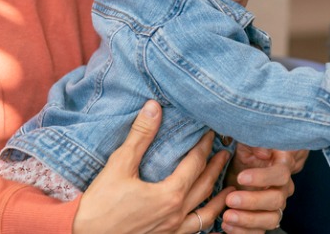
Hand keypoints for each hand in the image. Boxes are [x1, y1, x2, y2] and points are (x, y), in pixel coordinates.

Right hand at [74, 101, 231, 233]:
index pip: (195, 164)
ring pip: (206, 213)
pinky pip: (195, 230)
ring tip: (229, 188)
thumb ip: (140, 137)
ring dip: (219, 198)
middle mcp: (176, 214)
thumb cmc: (100, 206)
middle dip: (217, 167)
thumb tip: (154, 107)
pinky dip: (207, 221)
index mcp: (170, 194)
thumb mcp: (118, 166)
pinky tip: (208, 216)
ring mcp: (173, 231)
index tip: (210, 133)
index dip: (204, 146)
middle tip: (225, 153)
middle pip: (205, 186)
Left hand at [220, 145, 303, 232]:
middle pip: (276, 200)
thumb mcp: (248, 142)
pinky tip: (227, 226)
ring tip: (227, 217)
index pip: (280, 174)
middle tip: (230, 199)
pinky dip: (244, 232)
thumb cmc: (247, 153)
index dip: (262, 178)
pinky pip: (260, 232)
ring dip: (248, 220)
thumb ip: (255, 143)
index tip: (241, 177)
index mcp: (283, 166)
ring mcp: (276, 206)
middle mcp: (284, 188)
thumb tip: (263, 151)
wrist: (241, 170)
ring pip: (271, 219)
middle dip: (252, 201)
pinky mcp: (265, 220)